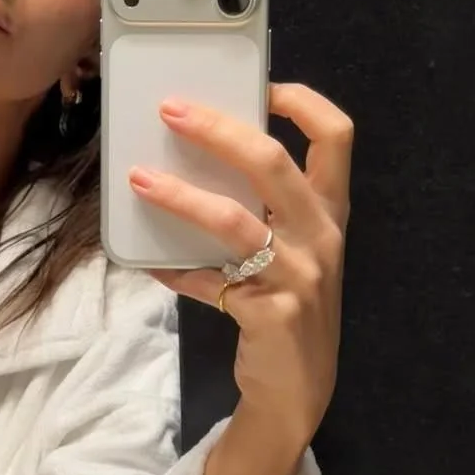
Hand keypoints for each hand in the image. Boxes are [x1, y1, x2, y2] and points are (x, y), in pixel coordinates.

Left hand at [130, 84, 352, 451]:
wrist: (299, 391)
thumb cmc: (286, 302)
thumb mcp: (290, 249)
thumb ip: (260, 206)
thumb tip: (191, 154)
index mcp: (329, 210)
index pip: (336, 136)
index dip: (300, 101)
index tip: (257, 83)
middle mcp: (322, 236)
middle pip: (274, 164)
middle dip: (219, 130)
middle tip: (170, 110)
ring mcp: (300, 277)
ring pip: (235, 221)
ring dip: (181, 195)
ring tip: (138, 178)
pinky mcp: (271, 314)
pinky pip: (208, 282)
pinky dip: (173, 270)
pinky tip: (147, 264)